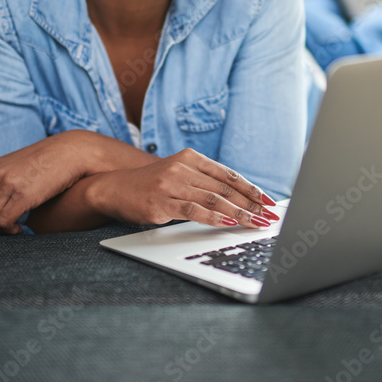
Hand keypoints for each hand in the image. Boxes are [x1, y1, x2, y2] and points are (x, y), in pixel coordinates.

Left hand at [0, 132, 86, 233]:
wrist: (71, 151)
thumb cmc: (47, 160)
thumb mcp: (16, 165)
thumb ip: (1, 179)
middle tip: (3, 228)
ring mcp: (8, 185)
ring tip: (13, 229)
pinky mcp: (23, 195)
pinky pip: (4, 222)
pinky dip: (10, 230)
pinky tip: (21, 228)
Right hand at [85, 148, 278, 228]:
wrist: (113, 186)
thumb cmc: (151, 184)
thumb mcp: (178, 174)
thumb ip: (203, 181)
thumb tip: (238, 198)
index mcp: (190, 158)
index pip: (228, 174)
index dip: (250, 188)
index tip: (268, 201)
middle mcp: (182, 168)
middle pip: (224, 188)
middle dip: (250, 204)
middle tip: (268, 216)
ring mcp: (171, 185)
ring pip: (213, 199)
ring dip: (238, 213)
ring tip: (254, 223)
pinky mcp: (161, 203)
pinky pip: (193, 211)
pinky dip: (213, 217)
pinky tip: (227, 223)